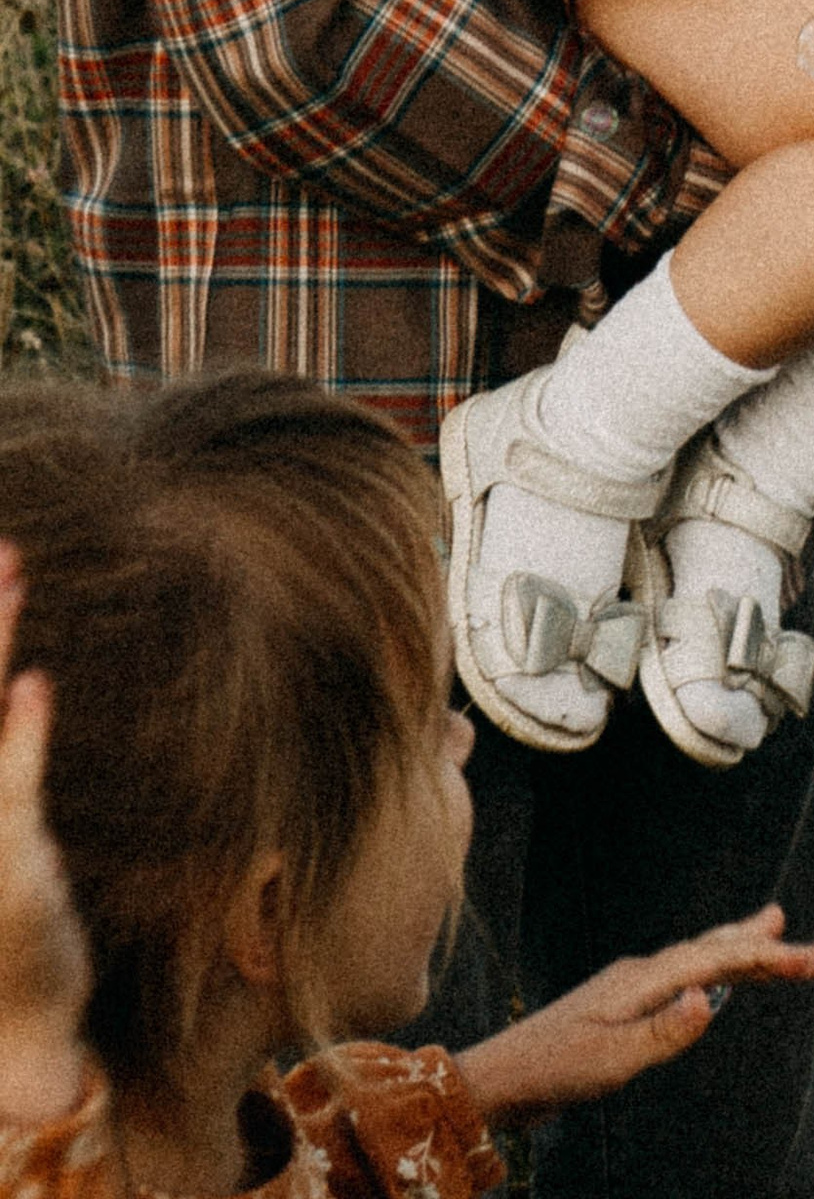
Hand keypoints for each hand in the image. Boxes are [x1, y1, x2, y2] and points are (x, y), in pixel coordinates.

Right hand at [0, 550, 89, 1133]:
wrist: (11, 1044)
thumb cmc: (5, 937)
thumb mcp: (4, 837)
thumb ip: (7, 758)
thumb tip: (23, 683)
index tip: (0, 563)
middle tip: (6, 548)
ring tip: (11, 568)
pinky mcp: (4, 864)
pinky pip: (7, 788)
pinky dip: (19, 737)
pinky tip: (31, 684)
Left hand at [456, 905, 813, 1127]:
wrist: (499, 1078)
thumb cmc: (553, 1072)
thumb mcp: (610, 1062)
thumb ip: (662, 1033)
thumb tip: (710, 998)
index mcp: (643, 980)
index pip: (719, 960)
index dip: (768, 956)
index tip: (813, 960)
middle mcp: (641, 972)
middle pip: (713, 949)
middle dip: (763, 946)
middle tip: (813, 950)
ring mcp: (630, 985)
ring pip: (697, 957)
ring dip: (738, 948)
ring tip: (772, 928)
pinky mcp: (621, 1004)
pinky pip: (680, 975)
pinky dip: (710, 968)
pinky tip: (711, 978)